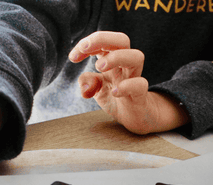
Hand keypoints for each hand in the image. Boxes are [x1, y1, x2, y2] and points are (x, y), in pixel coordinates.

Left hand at [68, 31, 189, 134]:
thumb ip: (86, 82)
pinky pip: (140, 85)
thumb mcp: (96, 88)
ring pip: (136, 57)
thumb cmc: (115, 97)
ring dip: (115, 57)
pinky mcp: (140, 95)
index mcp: (113, 59)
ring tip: (99, 67)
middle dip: (101, 39)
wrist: (134, 116)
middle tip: (84, 49)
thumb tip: (85, 85)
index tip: (72, 57)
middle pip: (122, 40)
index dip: (86, 44)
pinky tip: (114, 92)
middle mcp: (125, 65)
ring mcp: (134, 78)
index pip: (103, 41)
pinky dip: (126, 86)